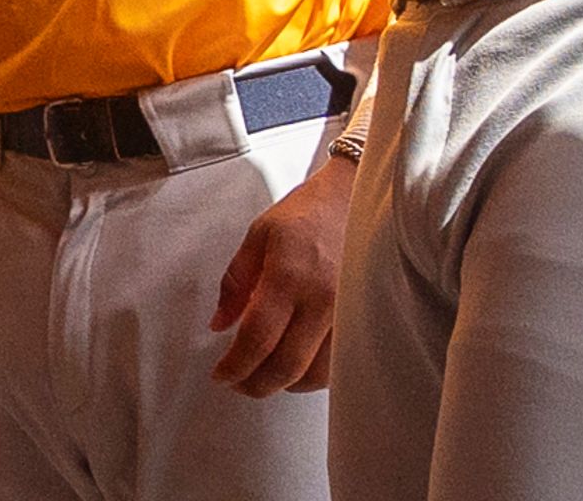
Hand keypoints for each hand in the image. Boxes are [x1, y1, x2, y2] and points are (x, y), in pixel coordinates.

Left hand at [208, 159, 351, 394]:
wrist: (356, 198)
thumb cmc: (306, 213)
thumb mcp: (258, 235)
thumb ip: (236, 282)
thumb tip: (219, 325)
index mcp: (289, 276)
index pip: (258, 336)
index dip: (235, 365)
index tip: (220, 375)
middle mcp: (322, 300)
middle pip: (287, 365)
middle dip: (256, 384)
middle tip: (237, 384)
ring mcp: (347, 313)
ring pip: (316, 373)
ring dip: (285, 385)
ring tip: (262, 377)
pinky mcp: (363, 319)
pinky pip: (338, 364)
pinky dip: (313, 375)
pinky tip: (295, 366)